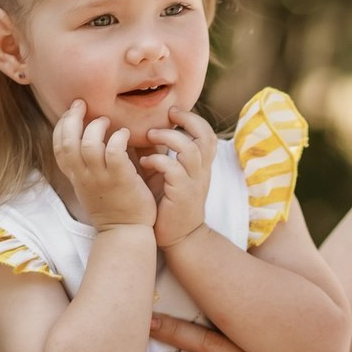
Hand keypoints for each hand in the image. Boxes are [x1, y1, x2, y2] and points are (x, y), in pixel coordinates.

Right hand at [54, 100, 156, 230]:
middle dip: (72, 118)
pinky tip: (125, 135)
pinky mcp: (121, 179)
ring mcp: (101, 178)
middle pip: (68, 141)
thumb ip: (87, 165)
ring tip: (107, 121)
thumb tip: (88, 140)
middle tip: (82, 104)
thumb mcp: (91, 187)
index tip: (71, 112)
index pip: (58, 146)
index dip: (62, 125)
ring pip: (88, 144)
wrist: (126, 232)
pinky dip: (118, 138)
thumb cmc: (113, 207)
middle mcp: (84, 176)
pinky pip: (114, 151)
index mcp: (75, 176)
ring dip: (96, 127)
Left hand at [143, 107, 215, 249]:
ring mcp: (193, 183)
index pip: (207, 134)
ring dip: (169, 138)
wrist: (180, 238)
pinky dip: (158, 160)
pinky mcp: (181, 195)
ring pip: (190, 149)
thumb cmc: (170, 205)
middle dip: (187, 121)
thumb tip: (144, 130)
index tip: (173, 113)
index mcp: (201, 166)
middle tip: (167, 116)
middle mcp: (201, 171)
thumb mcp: (170, 176)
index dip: (193, 119)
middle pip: (206, 136)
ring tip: (150, 135)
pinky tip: (145, 162)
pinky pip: (173, 169)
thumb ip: (162, 153)